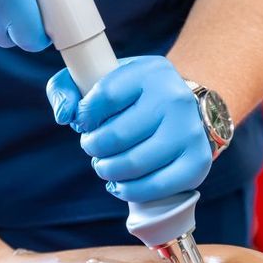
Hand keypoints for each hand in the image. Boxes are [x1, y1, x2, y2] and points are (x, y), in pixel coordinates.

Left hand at [46, 56, 211, 201]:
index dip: (84, 116)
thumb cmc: (130, 97)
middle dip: (93, 147)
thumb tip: (65, 115)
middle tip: (93, 146)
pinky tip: (120, 182)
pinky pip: (153, 187)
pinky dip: (128, 190)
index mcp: (150, 71)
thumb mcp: (100, 78)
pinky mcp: (197, 162)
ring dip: (107, 170)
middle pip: (115, 136)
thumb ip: (66, 88)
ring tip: (104, 164)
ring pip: (132, 164)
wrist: (180, 110)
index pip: (104, 97)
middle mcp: (175, 99)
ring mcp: (190, 132)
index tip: (84, 122)